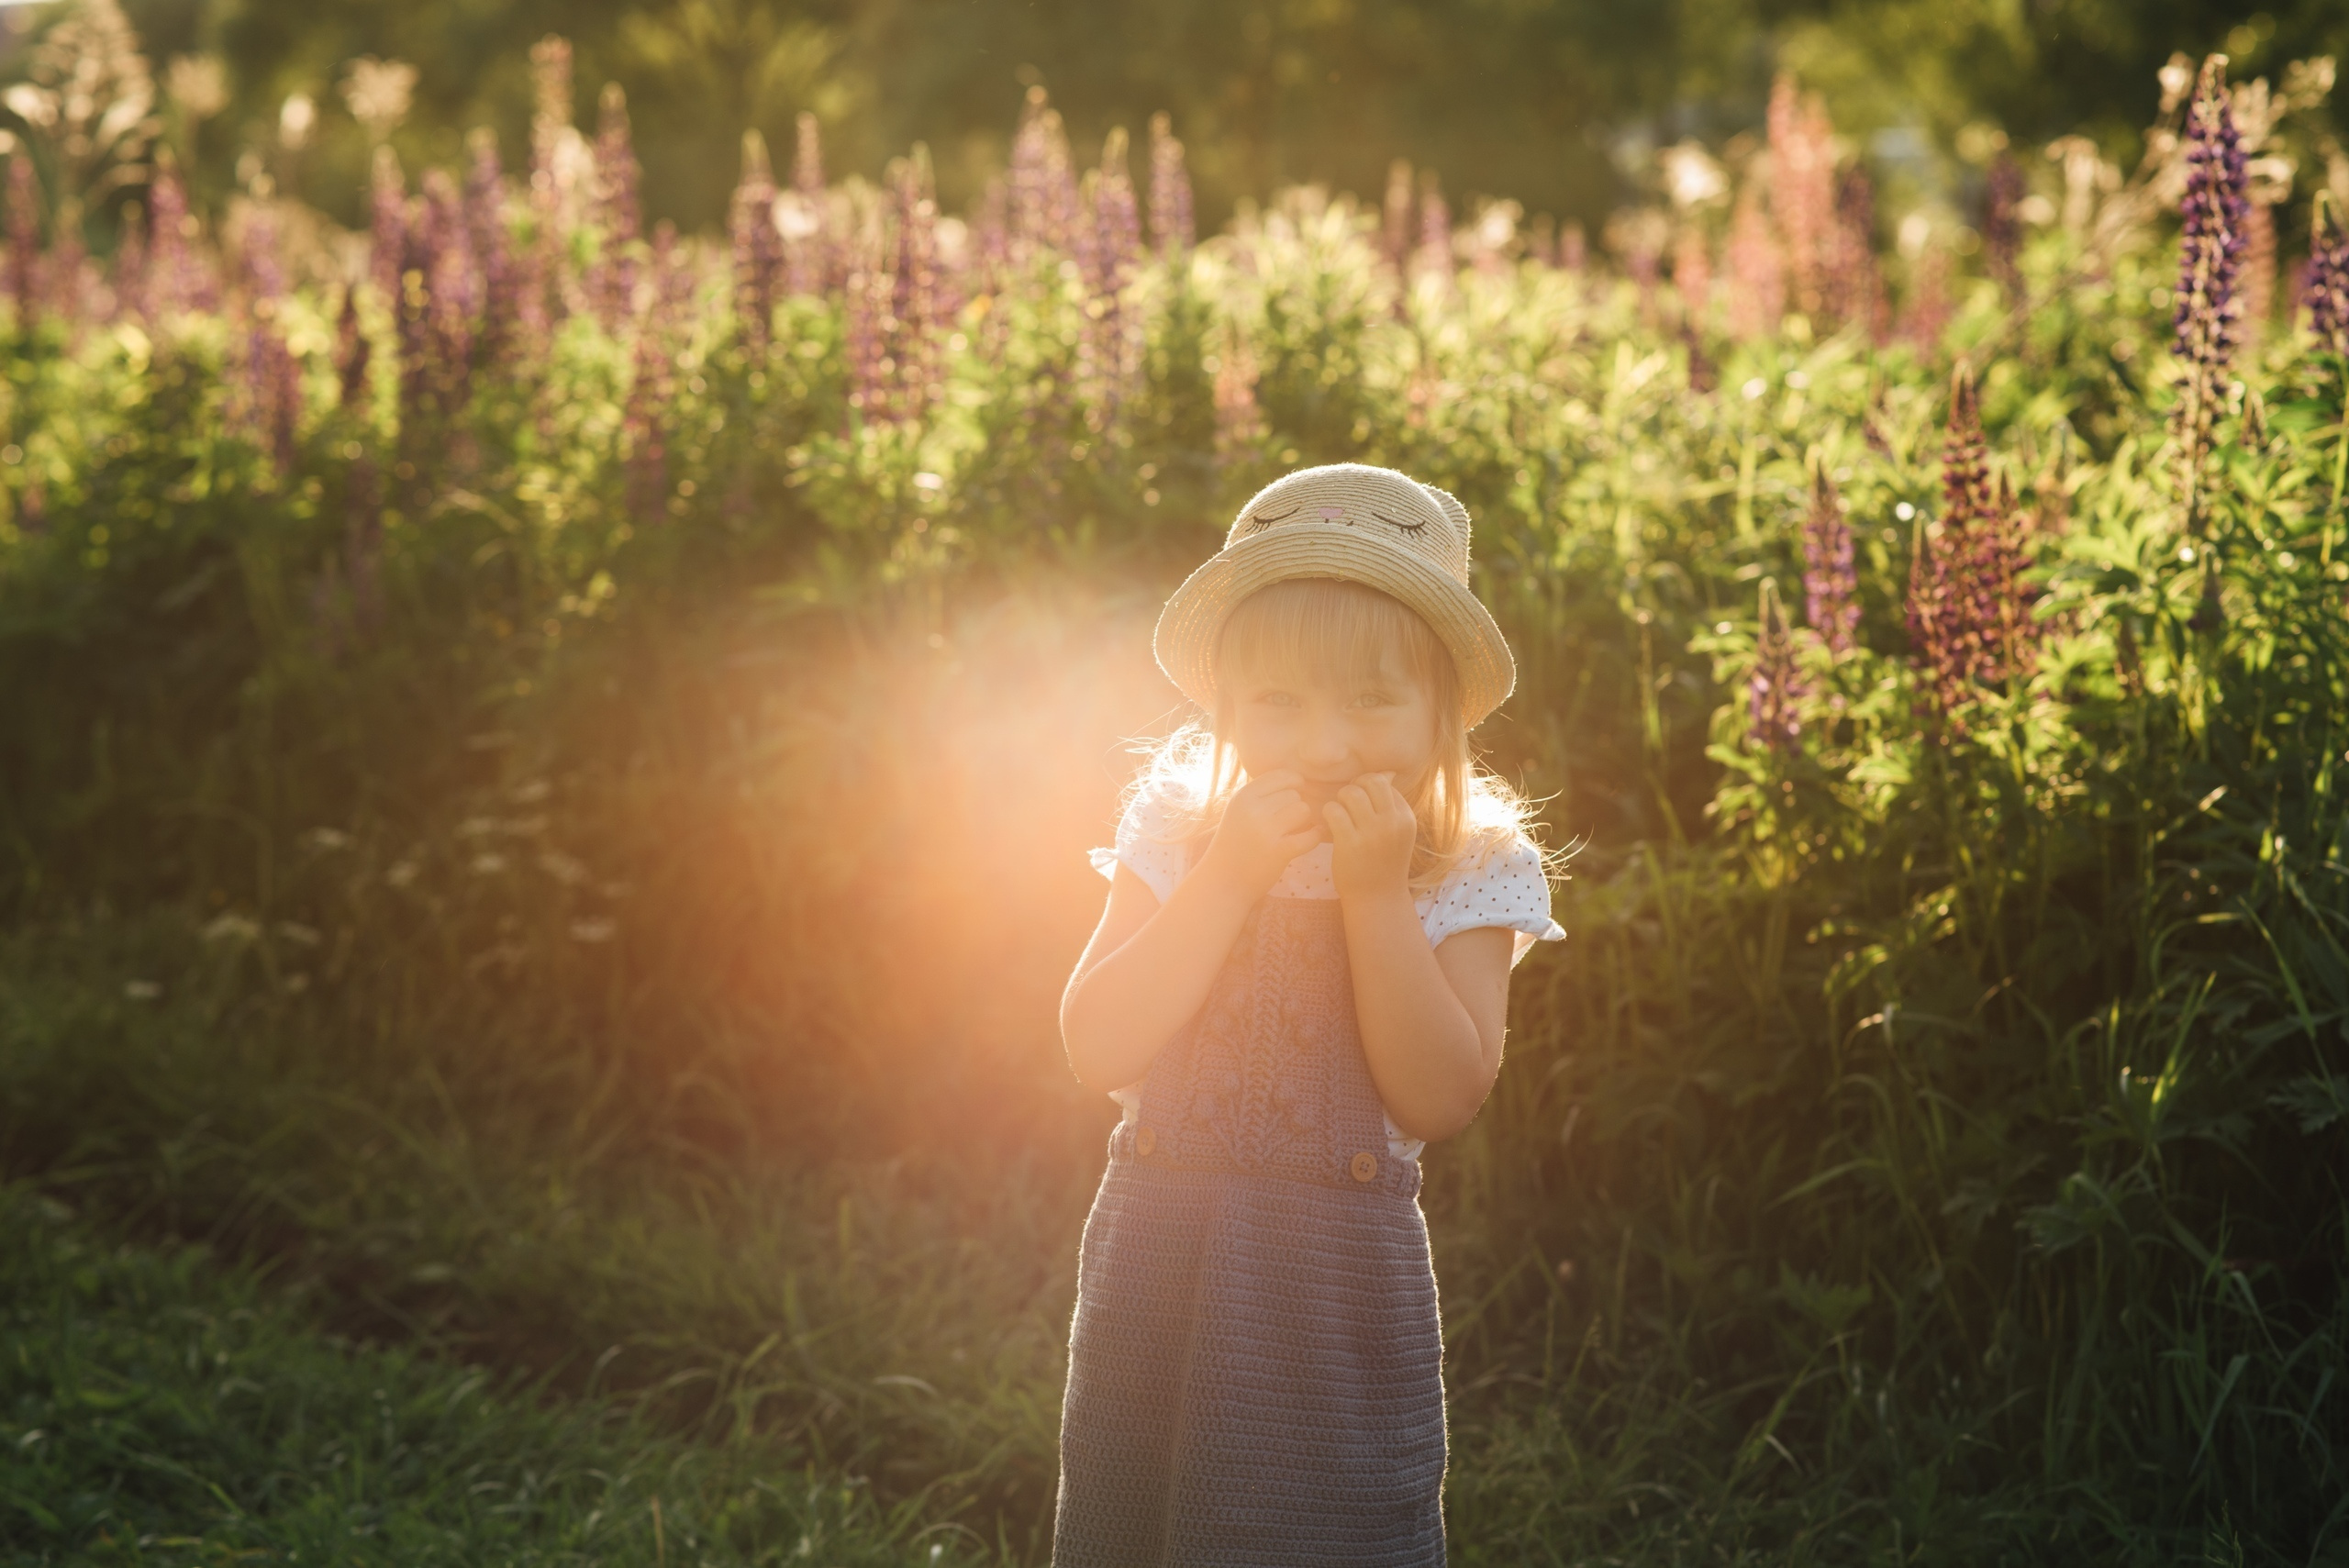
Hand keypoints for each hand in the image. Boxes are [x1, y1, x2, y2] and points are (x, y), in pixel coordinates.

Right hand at [1198, 769, 1324, 897]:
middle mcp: (1253, 810)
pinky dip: (1314, 836)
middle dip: (1295, 807)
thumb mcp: (1239, 811)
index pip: (1281, 776)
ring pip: (1303, 810)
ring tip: (1293, 831)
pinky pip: (1310, 836)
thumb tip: (1298, 779)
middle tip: (1287, 822)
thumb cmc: (1236, 843)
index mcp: (1243, 796)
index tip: (1294, 796)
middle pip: (1294, 795)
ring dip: (1304, 821)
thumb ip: (1262, 794)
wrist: (1223, 881)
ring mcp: (1266, 831)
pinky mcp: (1279, 851)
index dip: (1293, 784)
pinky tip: (1311, 837)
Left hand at [1324, 773, 1416, 902]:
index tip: (1361, 804)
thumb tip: (1387, 772)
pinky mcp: (1350, 843)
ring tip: (1340, 815)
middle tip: (1348, 803)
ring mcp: (1372, 833)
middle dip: (1355, 787)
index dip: (1368, 789)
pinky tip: (1330, 825)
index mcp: (1405, 818)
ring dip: (1340, 800)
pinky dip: (1328, 813)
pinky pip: (1333, 810)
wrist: (1377, 899)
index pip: (1385, 784)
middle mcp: (1392, 823)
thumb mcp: (1398, 832)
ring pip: (1350, 793)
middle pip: (1370, 781)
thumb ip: (1392, 804)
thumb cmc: (1384, 862)